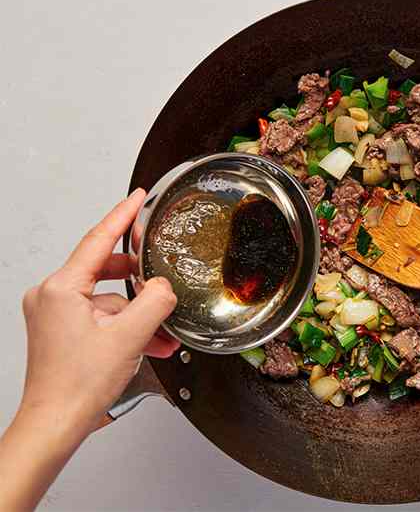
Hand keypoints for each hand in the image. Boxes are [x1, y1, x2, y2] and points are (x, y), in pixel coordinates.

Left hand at [0, 190, 178, 511]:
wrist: (54, 425)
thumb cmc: (76, 386)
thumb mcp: (130, 336)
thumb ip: (155, 300)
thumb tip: (165, 285)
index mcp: (60, 289)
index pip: (99, 239)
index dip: (123, 215)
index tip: (139, 197)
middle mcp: (51, 296)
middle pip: (106, 269)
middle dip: (141, 280)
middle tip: (164, 276)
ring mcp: (53, 314)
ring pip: (107, 298)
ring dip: (138, 312)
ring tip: (162, 330)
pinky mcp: (59, 330)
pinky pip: (100, 315)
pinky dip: (125, 326)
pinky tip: (149, 342)